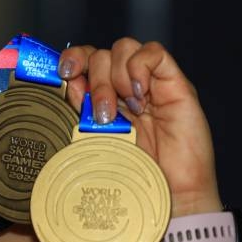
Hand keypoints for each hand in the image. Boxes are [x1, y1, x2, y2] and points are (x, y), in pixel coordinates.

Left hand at [58, 39, 221, 216]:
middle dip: (96, 80)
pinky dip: (140, 67)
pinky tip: (140, 95)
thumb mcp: (97, 137)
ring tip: (127, 109)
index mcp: (103, 96)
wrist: (170, 193)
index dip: (72, 59)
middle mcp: (124, 85)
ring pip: (123, 48)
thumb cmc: (134, 171)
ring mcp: (150, 82)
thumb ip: (82, 110)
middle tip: (104, 114)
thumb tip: (67, 84)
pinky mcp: (175, 83)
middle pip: (101, 54)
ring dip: (116, 76)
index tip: (65, 74)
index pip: (84, 59)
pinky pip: (154, 52)